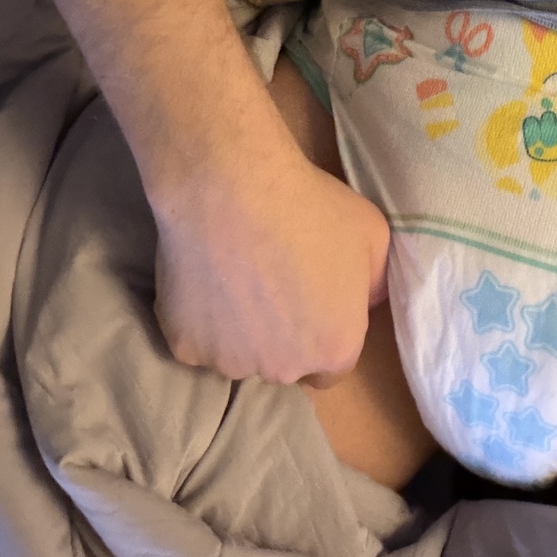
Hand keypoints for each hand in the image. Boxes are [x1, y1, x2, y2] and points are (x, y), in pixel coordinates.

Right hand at [149, 123, 389, 385]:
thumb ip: (374, 283)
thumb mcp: (373, 237)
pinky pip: (196, 340)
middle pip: (284, 364)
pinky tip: (204, 277)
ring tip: (234, 276)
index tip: (310, 304)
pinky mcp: (182, 346)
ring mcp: (228, 362)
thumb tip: (363, 302)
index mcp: (332, 349)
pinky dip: (199, 319)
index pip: (331, 367)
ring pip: (237, 355)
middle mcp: (282, 370)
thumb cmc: (309, 208)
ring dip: (239, 331)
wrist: (230, 186)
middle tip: (272, 283)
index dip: (322, 335)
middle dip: (282, 336)